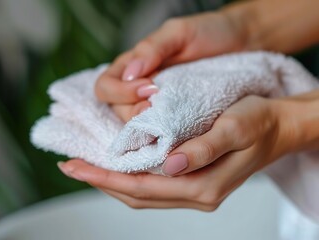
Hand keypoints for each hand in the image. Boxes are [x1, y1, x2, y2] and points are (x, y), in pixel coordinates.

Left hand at [58, 95, 297, 210]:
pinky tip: (118, 166)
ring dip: (112, 180)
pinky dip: (130, 177)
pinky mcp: (195, 183)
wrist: (279, 126)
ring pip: (143, 193)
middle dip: (101, 181)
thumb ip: (203, 150)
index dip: (106, 177)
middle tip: (70, 166)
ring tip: (85, 167)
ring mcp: (196, 192)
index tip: (76, 166)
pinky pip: (154, 186)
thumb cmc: (258, 122)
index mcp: (204, 186)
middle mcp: (197, 195)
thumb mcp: (234, 129)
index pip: (143, 186)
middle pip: (137, 195)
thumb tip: (170, 164)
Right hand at [95, 11, 246, 121]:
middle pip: (117, 112)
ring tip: (169, 124)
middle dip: (134, 114)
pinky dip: (163, 137)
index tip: (149, 88)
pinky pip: (160, 133)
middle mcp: (138, 89)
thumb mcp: (179, 33)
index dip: (120, 93)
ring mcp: (157, 106)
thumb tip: (130, 73)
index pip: (105, 87)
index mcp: (132, 68)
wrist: (241, 44)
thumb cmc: (208, 32)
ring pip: (135, 128)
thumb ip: (152, 48)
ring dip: (147, 128)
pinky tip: (176, 135)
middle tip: (157, 110)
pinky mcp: (176, 120)